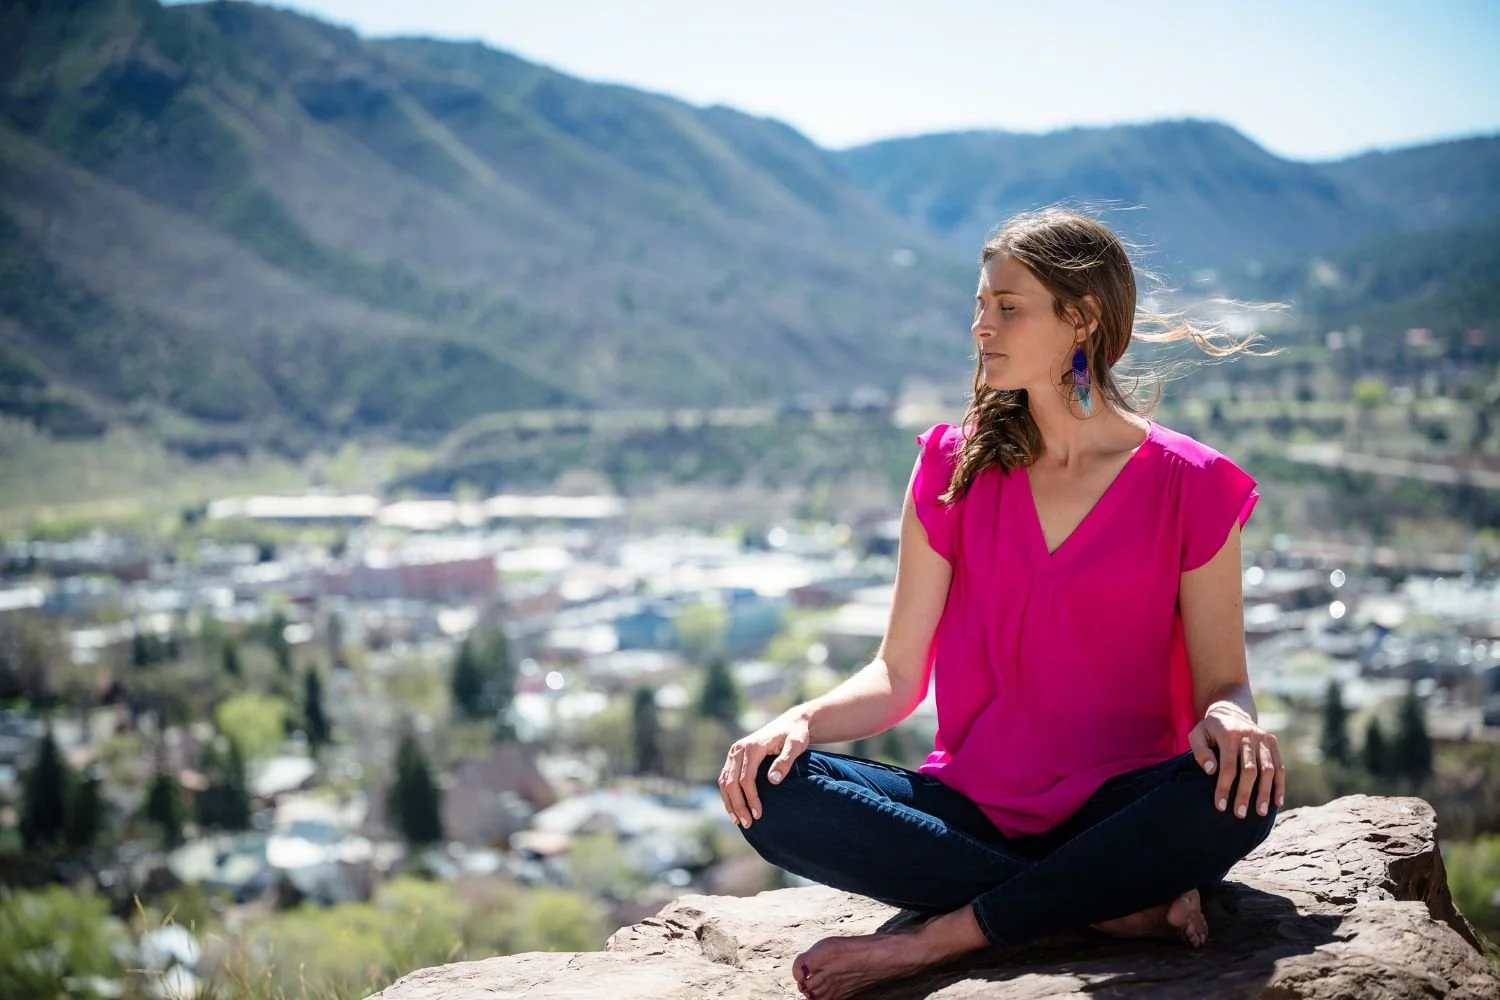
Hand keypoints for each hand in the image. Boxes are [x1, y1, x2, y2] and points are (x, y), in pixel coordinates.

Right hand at [717, 711, 811, 829]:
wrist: (791, 723)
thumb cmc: (796, 735)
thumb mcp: (796, 745)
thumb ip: (785, 761)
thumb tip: (772, 781)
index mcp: (752, 747)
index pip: (746, 779)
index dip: (750, 798)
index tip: (758, 815)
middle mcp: (739, 749)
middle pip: (731, 782)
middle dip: (738, 805)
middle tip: (747, 824)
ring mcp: (734, 752)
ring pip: (725, 781)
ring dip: (730, 802)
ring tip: (738, 821)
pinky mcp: (734, 756)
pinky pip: (725, 778)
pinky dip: (727, 794)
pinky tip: (734, 809)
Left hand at [1187, 703, 1284, 819]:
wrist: (1231, 710)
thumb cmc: (1210, 729)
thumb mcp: (1197, 734)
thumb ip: (1200, 751)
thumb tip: (1210, 771)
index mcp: (1229, 733)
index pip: (1228, 766)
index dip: (1224, 787)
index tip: (1220, 806)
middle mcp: (1249, 735)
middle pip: (1250, 770)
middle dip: (1245, 794)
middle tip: (1240, 814)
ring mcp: (1263, 739)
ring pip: (1268, 769)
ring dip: (1265, 793)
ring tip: (1261, 813)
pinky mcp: (1273, 742)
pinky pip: (1279, 766)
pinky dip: (1280, 785)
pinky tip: (1277, 802)